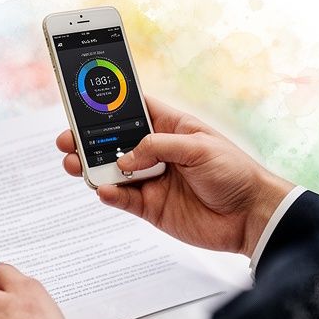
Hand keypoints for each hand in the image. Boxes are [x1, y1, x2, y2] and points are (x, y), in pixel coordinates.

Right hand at [57, 97, 293, 256]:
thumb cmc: (235, 173)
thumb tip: (127, 158)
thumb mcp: (199, 148)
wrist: (250, 217)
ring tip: (74, 164)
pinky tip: (102, 189)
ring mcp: (152, 180)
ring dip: (92, 167)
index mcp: (171, 128)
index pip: (135, 110)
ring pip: (113, 171)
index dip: (111, 105)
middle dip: (89, 140)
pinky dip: (110, 194)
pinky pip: (123, 199)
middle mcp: (157, 152)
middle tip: (68, 140)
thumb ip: (159, 147)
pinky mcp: (151, 207)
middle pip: (115, 142)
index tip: (85, 102)